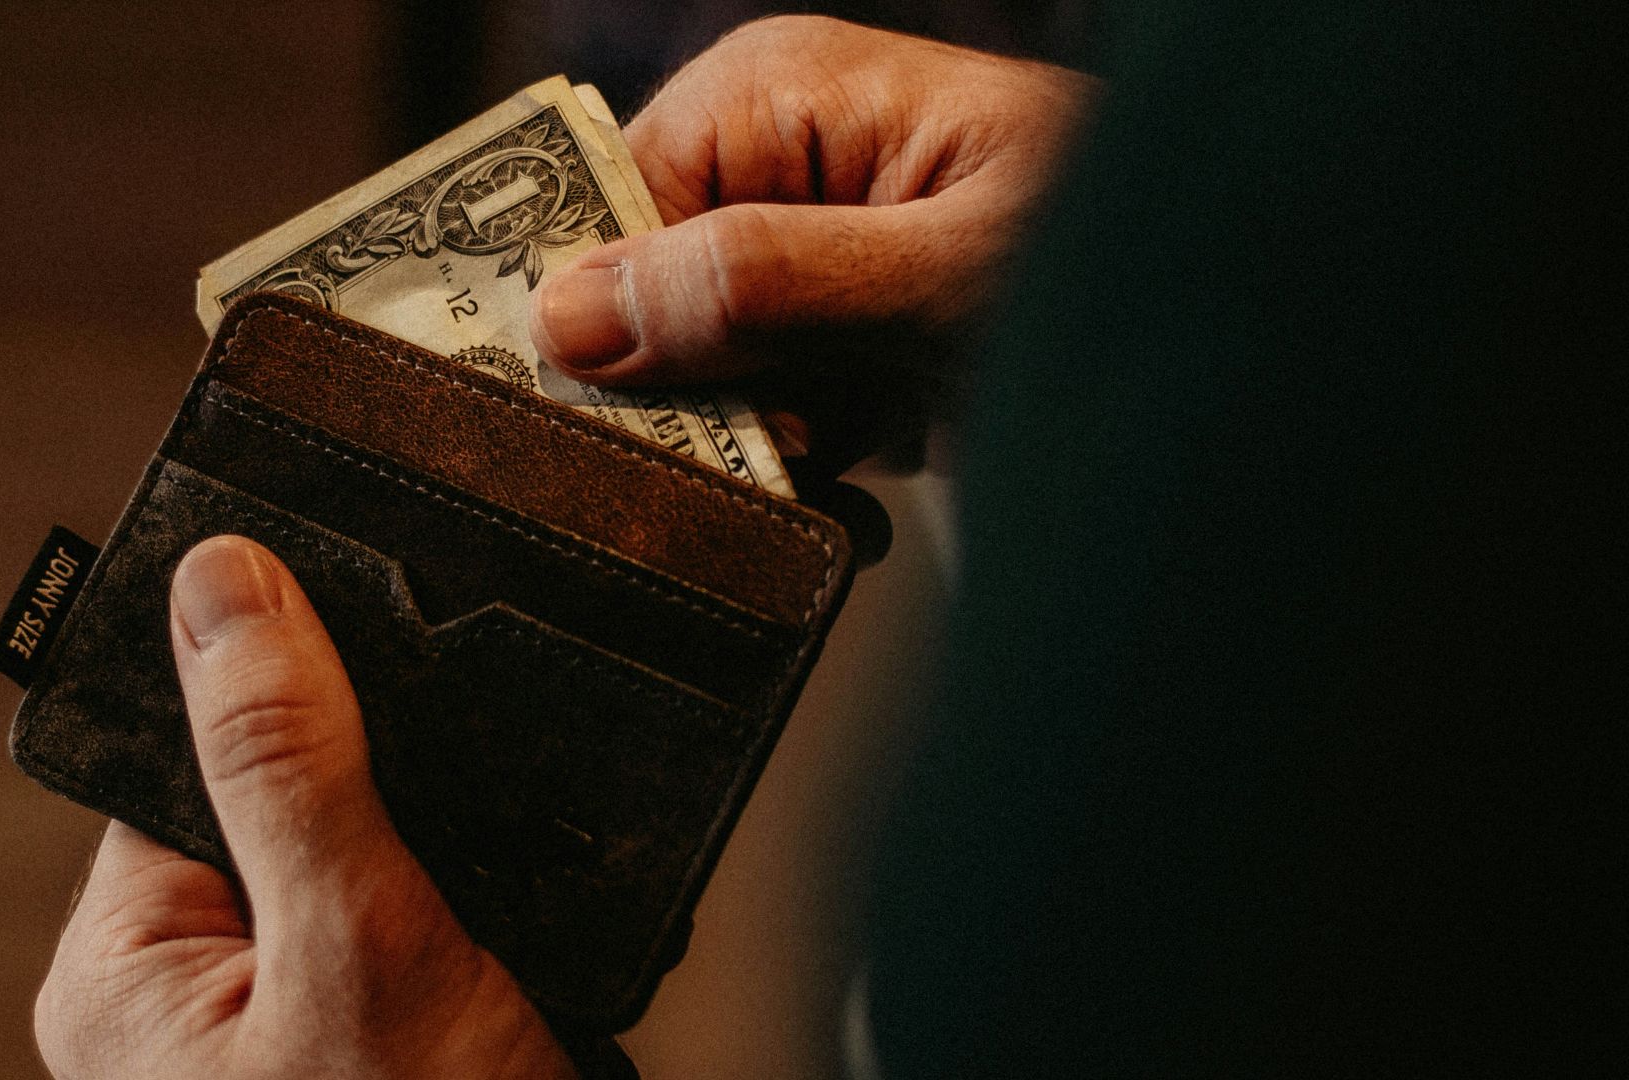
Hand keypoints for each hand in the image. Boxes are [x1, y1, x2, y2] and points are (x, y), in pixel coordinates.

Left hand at [35, 536, 573, 1079]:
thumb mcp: (358, 946)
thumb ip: (288, 765)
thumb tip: (224, 586)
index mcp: (131, 968)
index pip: (186, 756)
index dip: (281, 694)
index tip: (368, 636)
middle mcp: (198, 990)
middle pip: (292, 795)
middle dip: (393, 790)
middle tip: (456, 841)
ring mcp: (295, 1013)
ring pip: (375, 845)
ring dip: (453, 849)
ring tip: (492, 914)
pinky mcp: (382, 1024)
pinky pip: (425, 904)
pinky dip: (484, 895)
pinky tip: (517, 928)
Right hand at [530, 16, 1094, 473]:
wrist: (1260, 333)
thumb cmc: (1140, 256)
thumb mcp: (943, 279)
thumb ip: (760, 286)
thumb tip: (572, 313)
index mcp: (780, 94)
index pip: (605, 207)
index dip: (608, 322)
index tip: (658, 419)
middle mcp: (780, 162)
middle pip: (642, 300)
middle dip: (698, 402)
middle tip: (788, 452)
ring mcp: (812, 254)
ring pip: (697, 376)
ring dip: (763, 451)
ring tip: (849, 473)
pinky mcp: (844, 333)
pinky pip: (765, 410)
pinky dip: (809, 468)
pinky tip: (864, 492)